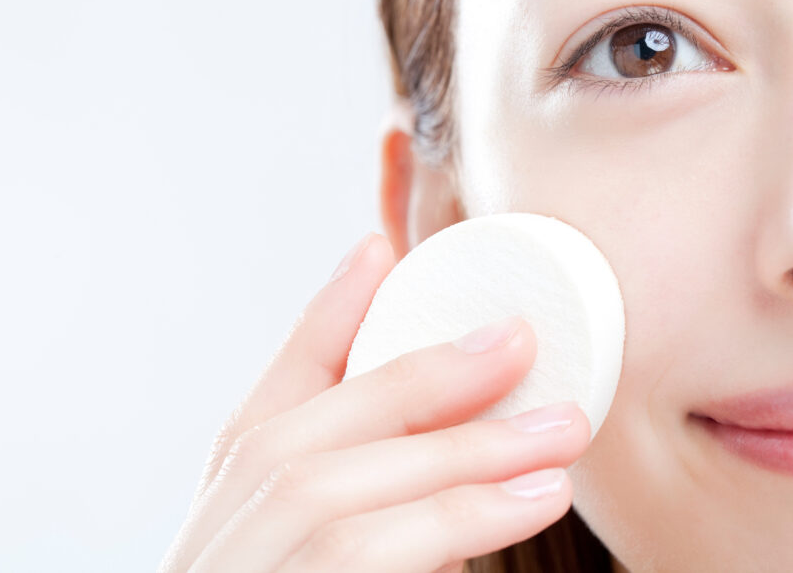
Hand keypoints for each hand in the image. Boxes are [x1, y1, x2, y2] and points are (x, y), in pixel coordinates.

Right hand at [158, 232, 590, 572]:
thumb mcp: (298, 510)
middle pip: (334, 420)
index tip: (389, 250)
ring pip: (360, 483)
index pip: (284, 372)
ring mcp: (254, 557)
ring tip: (558, 431)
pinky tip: (526, 497)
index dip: (333, 307)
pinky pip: (379, 552)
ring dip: (465, 448)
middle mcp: (235, 508)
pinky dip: (458, 517)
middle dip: (428, 374)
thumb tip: (440, 386)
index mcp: (239, 471)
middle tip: (520, 344)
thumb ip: (356, 448)